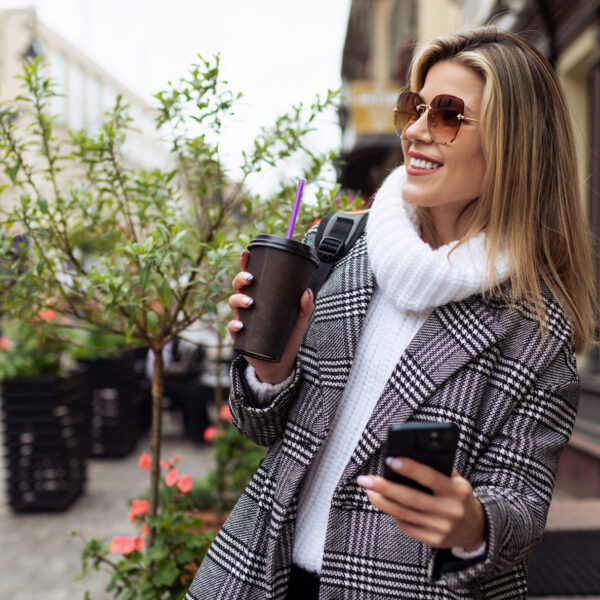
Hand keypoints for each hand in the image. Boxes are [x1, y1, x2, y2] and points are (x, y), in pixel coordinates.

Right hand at [227, 249, 314, 383]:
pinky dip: (234, 324)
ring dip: (238, 299)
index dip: (246, 264)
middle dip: (240, 279)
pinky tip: (240, 324)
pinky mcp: (241, 336)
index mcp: (261, 296)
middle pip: (238, 286)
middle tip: (250, 279)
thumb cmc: (288, 337)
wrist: (280, 363)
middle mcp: (249, 305)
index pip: (251, 276)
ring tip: (250, 302)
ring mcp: (243, 319)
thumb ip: (306, 307)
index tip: (246, 253)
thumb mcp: (300, 321)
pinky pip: (232, 328)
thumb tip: (307, 292)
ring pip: (232, 302)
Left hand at [356, 458, 484, 550]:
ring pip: (404, 514)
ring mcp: (442, 529)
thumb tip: (407, 454)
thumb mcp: (456, 479)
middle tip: (365, 479)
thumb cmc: (458, 494)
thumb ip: (437, 468)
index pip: (431, 477)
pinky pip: (407, 526)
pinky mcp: (434, 541)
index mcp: (458, 491)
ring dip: (382, 502)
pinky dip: (393, 514)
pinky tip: (384, 503)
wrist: (476, 527)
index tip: (390, 459)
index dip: (410, 468)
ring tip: (368, 490)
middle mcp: (450, 511)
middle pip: (411, 498)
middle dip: (385, 487)